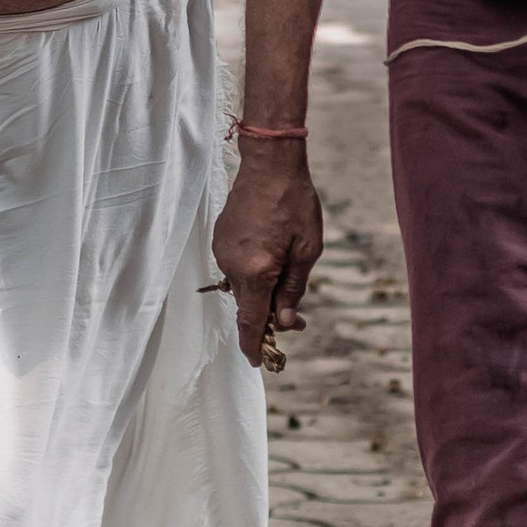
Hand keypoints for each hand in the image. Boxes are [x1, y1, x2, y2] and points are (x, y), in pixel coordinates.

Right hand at [210, 140, 323, 375]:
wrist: (269, 163)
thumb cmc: (294, 203)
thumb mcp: (307, 250)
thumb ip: (293, 289)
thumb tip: (285, 320)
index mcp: (256, 272)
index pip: (250, 322)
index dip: (254, 347)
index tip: (258, 363)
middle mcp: (232, 265)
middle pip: (248, 306)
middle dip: (269, 315)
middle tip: (296, 316)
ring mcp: (222, 251)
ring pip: (242, 286)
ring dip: (261, 290)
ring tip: (286, 271)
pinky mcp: (219, 238)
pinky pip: (235, 267)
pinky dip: (252, 272)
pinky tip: (270, 252)